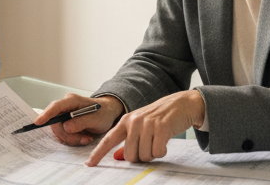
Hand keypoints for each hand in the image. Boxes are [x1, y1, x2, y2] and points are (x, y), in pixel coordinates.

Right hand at [34, 94, 123, 146]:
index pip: (55, 106)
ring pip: (59, 130)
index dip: (46, 115)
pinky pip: (63, 134)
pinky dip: (73, 139)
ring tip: (86, 138)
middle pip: (55, 122)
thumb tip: (66, 127)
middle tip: (82, 140)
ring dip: (71, 138)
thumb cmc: (103, 113)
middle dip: (67, 135)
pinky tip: (84, 137)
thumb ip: (81, 122)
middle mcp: (65, 106)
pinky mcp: (65, 122)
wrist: (108, 114)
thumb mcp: (96, 119)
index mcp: (71, 100)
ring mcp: (64, 115)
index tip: (38, 123)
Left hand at [86, 90, 204, 165]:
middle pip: (130, 155)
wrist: (180, 104)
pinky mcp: (161, 128)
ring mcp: (147, 124)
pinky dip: (162, 151)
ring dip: (153, 154)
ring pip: (145, 155)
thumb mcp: (140, 125)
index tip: (89, 164)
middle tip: (149, 146)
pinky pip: (158, 152)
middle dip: (141, 157)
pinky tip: (164, 140)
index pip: (108, 140)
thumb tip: (118, 157)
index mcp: (125, 121)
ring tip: (157, 141)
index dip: (98, 153)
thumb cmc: (159, 118)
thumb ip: (128, 139)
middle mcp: (134, 122)